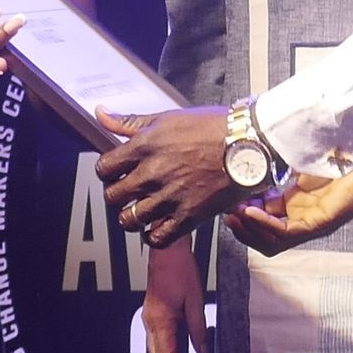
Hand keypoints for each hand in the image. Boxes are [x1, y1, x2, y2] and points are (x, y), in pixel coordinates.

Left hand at [96, 107, 236, 247]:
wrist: (250, 143)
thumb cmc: (213, 127)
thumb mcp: (167, 118)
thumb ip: (130, 121)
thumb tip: (101, 114)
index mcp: (145, 147)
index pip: (105, 168)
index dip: (107, 172)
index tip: (115, 173)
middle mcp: (153, 173)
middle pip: (112, 196)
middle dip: (116, 195)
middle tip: (126, 192)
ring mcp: (170, 197)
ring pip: (130, 220)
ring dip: (131, 217)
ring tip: (139, 210)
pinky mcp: (189, 216)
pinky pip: (158, 238)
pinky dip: (152, 236)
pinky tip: (156, 226)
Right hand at [141, 238, 208, 352]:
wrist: (166, 251)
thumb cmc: (180, 270)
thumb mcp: (195, 300)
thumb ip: (198, 329)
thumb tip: (203, 352)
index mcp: (161, 320)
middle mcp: (150, 321)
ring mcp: (148, 317)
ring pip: (154, 349)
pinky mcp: (151, 313)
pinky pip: (155, 338)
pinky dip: (167, 347)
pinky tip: (182, 344)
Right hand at [226, 146, 352, 255]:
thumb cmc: (344, 157)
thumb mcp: (302, 161)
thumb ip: (281, 164)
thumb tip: (253, 153)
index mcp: (297, 206)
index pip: (262, 220)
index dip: (243, 215)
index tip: (227, 203)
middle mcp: (303, 220)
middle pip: (265, 239)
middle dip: (242, 229)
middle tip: (226, 215)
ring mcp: (312, 224)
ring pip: (273, 242)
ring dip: (250, 231)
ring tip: (234, 216)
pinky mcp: (321, 222)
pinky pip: (287, 233)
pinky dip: (265, 225)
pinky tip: (251, 212)